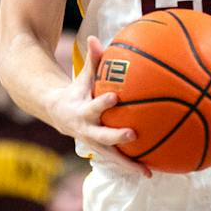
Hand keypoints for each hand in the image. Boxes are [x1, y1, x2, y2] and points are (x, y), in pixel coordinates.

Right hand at [57, 37, 145, 175]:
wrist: (59, 114)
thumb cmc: (78, 91)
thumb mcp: (82, 78)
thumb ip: (92, 60)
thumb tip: (95, 38)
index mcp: (82, 111)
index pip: (93, 106)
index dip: (103, 103)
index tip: (115, 97)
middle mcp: (87, 131)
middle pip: (101, 137)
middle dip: (116, 137)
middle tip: (133, 134)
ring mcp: (93, 144)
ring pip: (111, 157)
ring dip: (127, 164)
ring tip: (146, 172)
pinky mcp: (101, 152)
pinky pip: (118, 160)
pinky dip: (132, 166)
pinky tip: (151, 171)